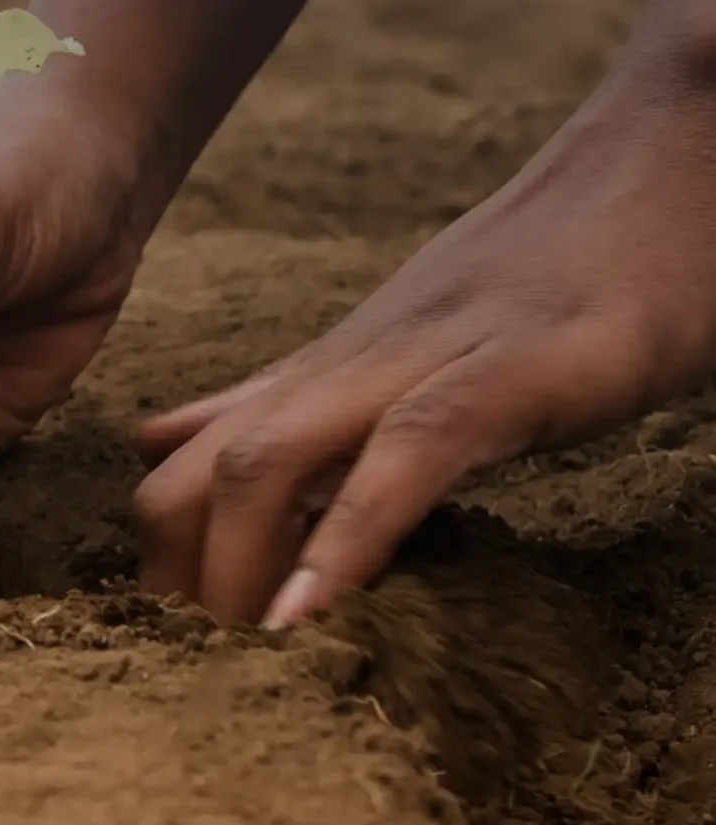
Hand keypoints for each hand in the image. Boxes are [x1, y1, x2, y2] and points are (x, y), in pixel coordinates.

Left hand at [132, 43, 715, 627]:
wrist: (672, 147)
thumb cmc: (564, 257)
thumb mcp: (422, 335)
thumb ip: (306, 393)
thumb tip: (174, 439)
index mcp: (344, 361)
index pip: (195, 456)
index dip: (161, 555)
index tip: (167, 642)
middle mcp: (362, 357)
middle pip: (208, 466)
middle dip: (179, 578)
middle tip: (193, 677)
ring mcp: (433, 356)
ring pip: (278, 453)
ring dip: (238, 566)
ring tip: (229, 662)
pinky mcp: (517, 368)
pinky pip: (410, 451)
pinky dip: (353, 533)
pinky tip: (312, 610)